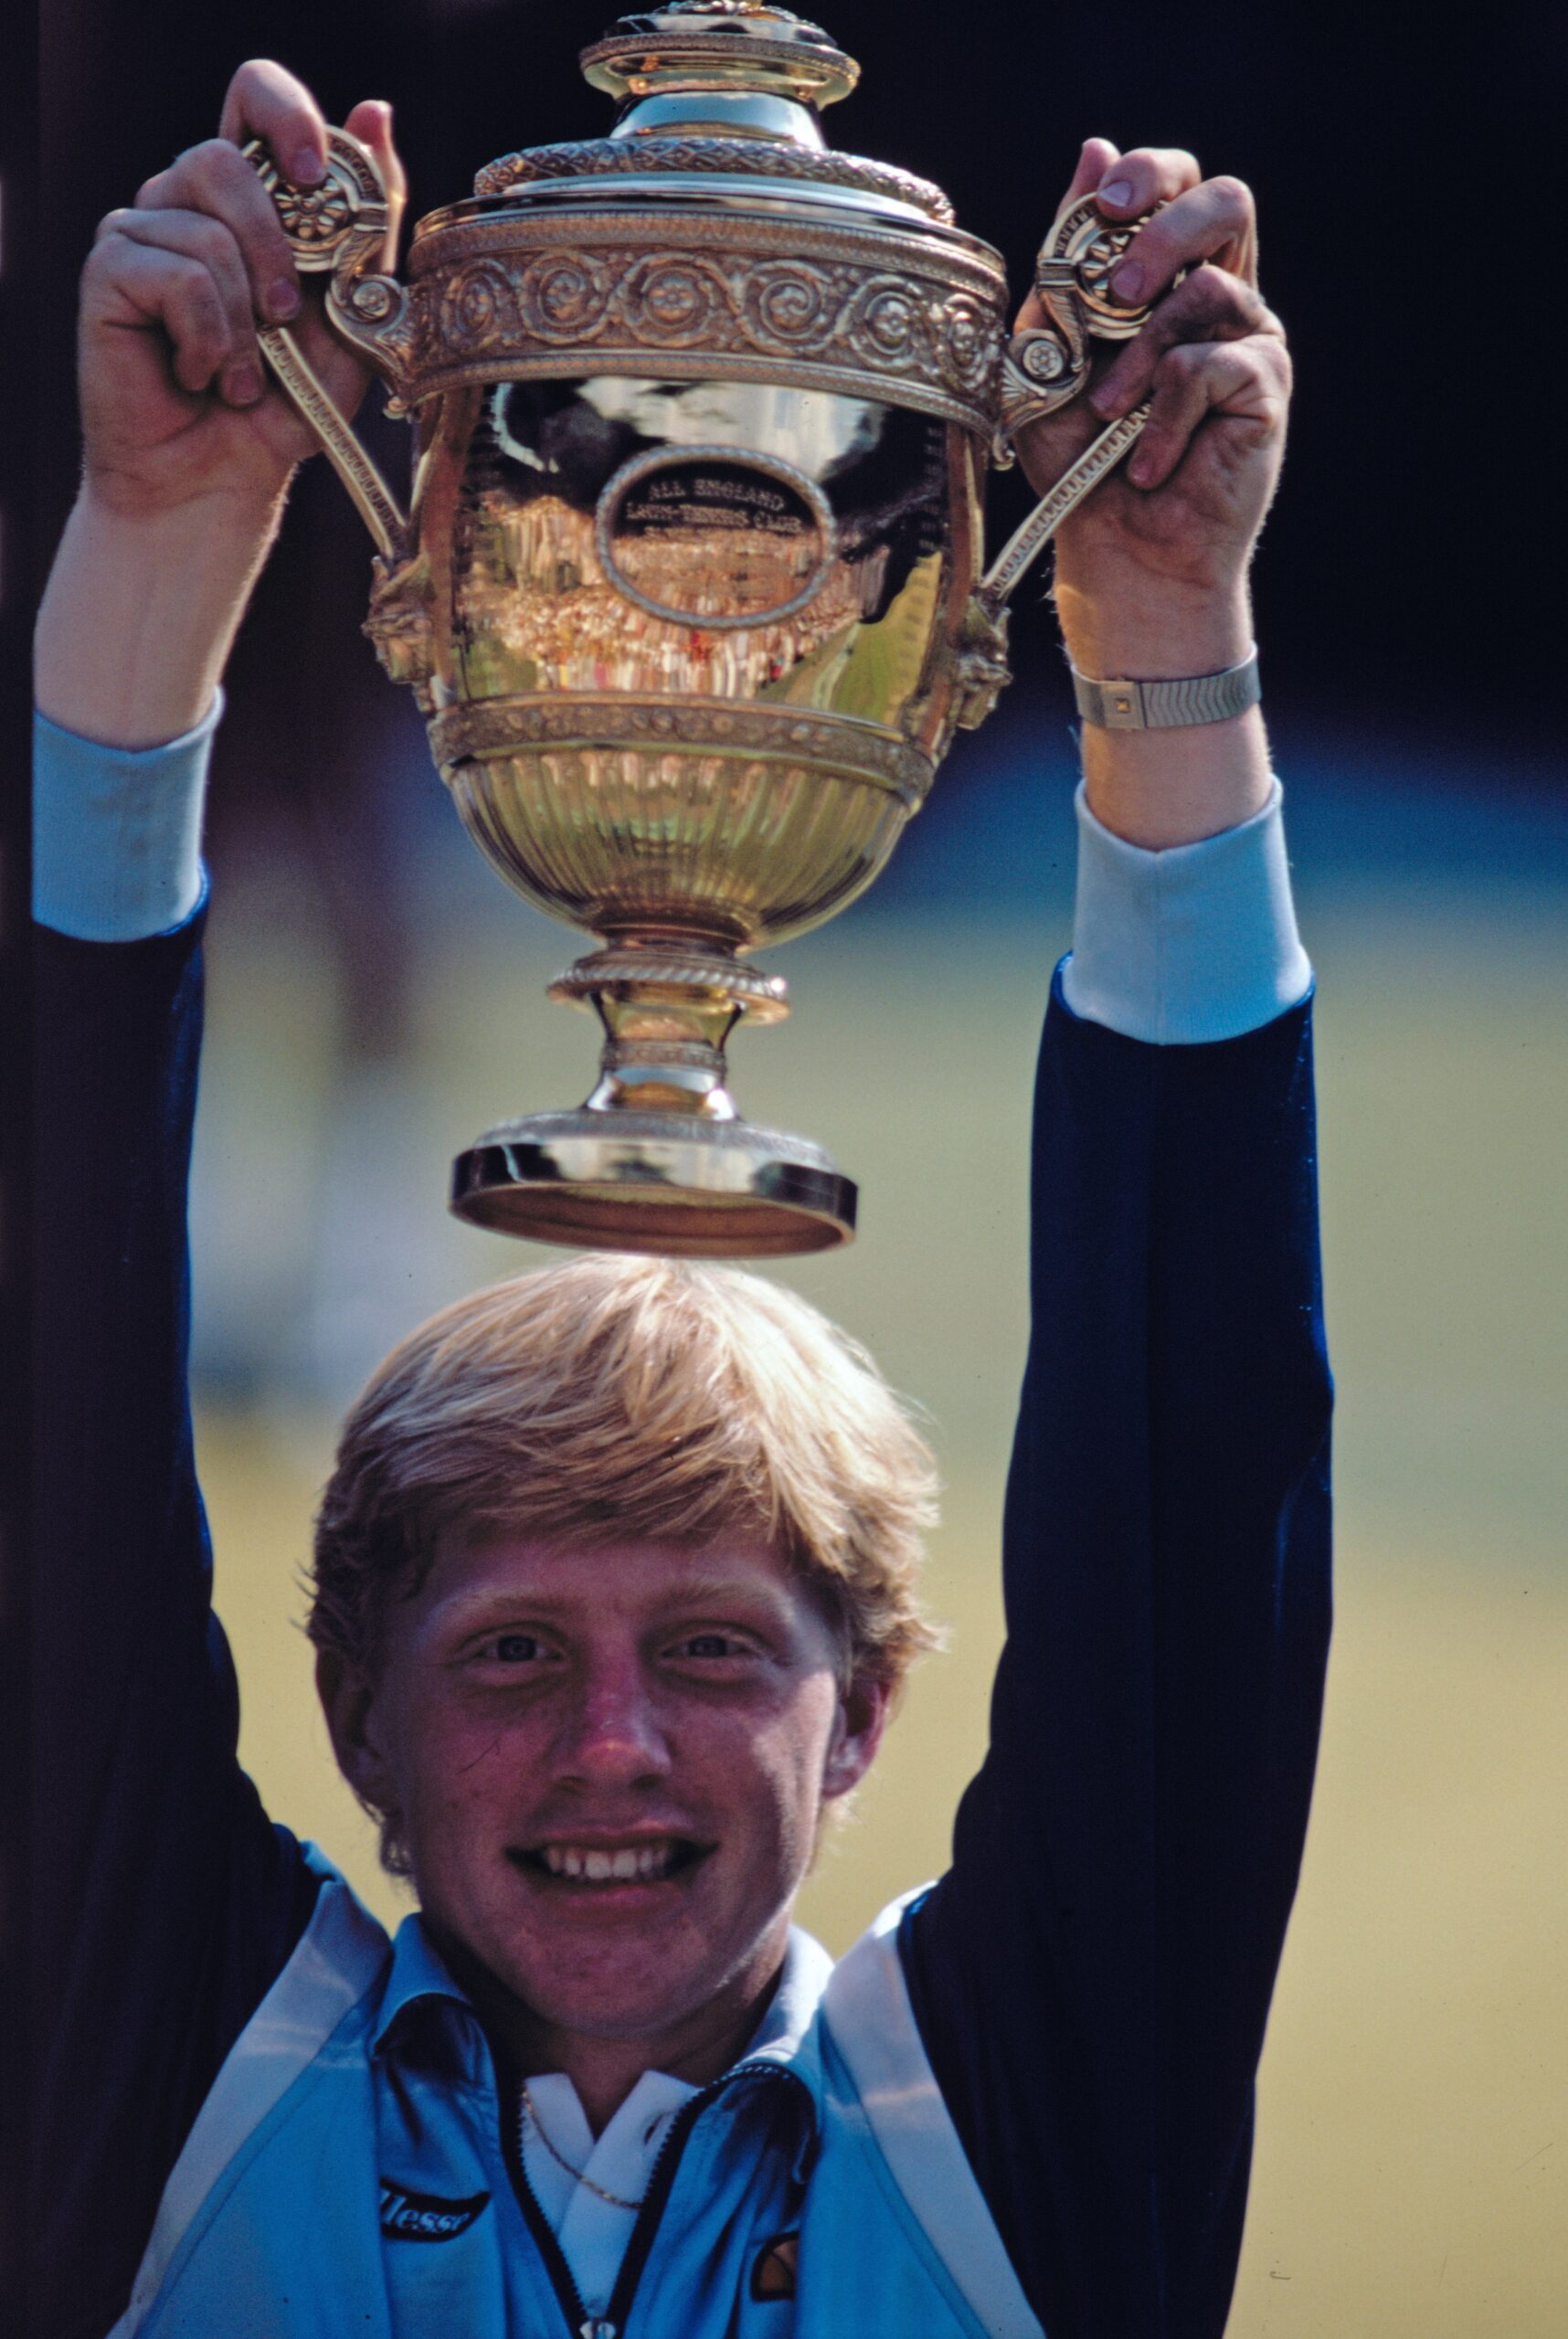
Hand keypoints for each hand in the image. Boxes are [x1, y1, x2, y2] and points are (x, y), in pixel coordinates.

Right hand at [78, 59, 405, 522]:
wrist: (221, 479)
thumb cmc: (285, 403)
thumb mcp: (352, 315)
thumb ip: (368, 224)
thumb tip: (373, 113)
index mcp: (249, 199)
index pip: (253, 99)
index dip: (284, 112)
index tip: (316, 174)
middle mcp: (188, 201)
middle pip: (223, 155)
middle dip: (274, 246)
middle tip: (287, 318)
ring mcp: (143, 231)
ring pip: (204, 224)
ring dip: (243, 316)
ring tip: (244, 374)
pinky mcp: (110, 272)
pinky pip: (175, 275)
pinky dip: (207, 337)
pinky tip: (202, 375)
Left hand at [1013, 139, 1289, 676]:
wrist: (1119, 551)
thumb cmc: (1080, 460)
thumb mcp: (1048, 356)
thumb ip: (1066, 268)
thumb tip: (1093, 149)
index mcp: (1167, 279)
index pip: (1178, 185)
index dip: (1149, 173)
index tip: (1103, 200)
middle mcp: (1219, 298)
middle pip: (1225, 200)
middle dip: (1166, 225)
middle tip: (1119, 285)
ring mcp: (1251, 340)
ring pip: (1212, 284)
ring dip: (1141, 352)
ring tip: (1109, 414)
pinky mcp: (1266, 387)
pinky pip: (1211, 363)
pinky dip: (1163, 415)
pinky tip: (1145, 461)